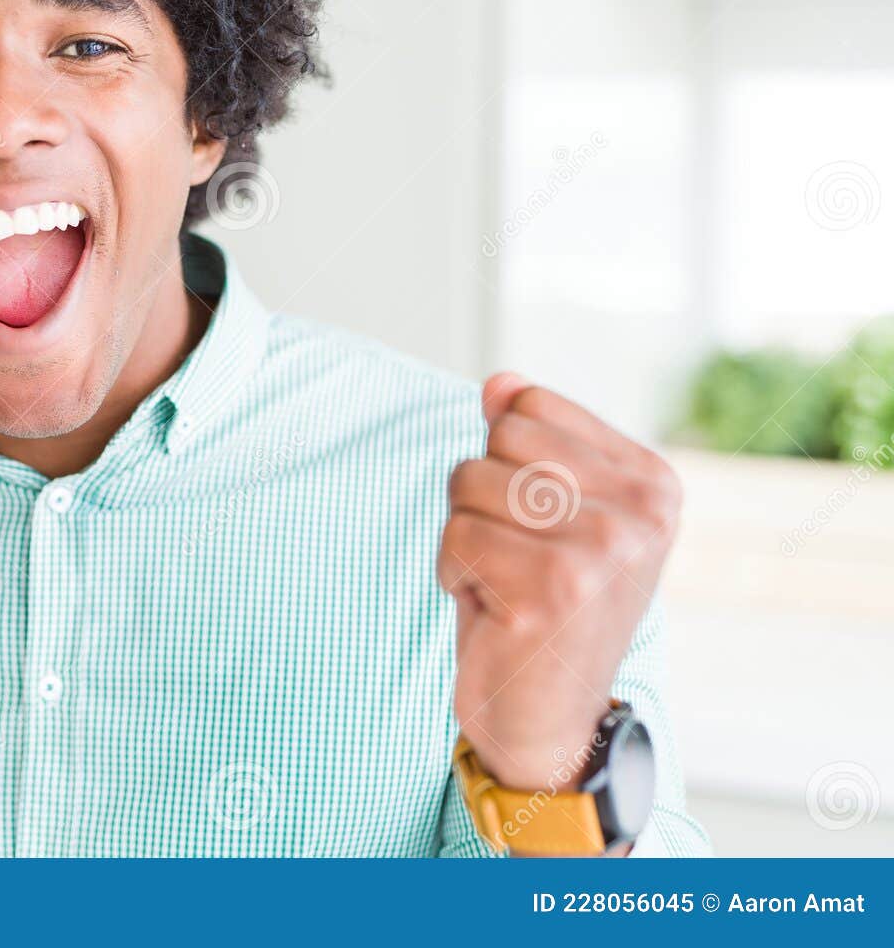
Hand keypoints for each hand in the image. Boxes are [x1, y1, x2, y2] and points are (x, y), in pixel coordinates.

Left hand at [437, 372, 681, 789]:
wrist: (547, 724)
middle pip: (497, 441)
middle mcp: (639, 514)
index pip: (531, 408)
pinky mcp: (551, 592)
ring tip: (505, 586)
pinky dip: (453, 574)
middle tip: (514, 560)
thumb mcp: (546, 516)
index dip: (506, 462)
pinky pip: (455, 536)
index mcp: (652, 484)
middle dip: (479, 497)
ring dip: (464, 537)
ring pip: (469, 484)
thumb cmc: (540, 610)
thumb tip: (500, 382)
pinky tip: (493, 613)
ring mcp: (600, 552)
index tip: (537, 524)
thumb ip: (530, 445)